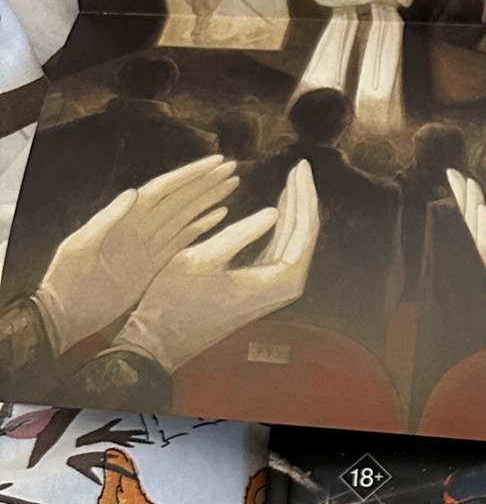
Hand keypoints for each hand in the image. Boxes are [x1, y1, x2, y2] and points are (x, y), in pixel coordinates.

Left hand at [32, 155, 238, 352]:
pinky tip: (220, 216)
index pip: (162, 190)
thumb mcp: (81, 246)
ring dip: (208, 200)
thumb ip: (107, 219)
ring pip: (184, 216)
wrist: (65, 312)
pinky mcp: (154, 264)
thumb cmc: (66, 279)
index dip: (189, 175)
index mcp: (124, 218)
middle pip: (178, 199)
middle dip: (205, 182)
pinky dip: (202, 227)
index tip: (214, 163)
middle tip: (232, 168)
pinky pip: (182, 241)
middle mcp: (139, 227)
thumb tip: (133, 192)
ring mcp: (148, 245)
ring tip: (231, 186)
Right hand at [113, 160, 320, 372]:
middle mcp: (287, 286)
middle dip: (303, 197)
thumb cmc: (175, 301)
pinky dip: (281, 225)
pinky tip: (279, 206)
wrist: (162, 338)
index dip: (304, 194)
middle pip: (305, 232)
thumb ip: (240, 234)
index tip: (300, 166)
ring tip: (292, 178)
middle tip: (300, 165)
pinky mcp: (264, 286)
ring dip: (293, 208)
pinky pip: (281, 250)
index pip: (305, 229)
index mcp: (280, 280)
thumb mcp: (203, 259)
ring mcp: (277, 288)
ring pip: (295, 241)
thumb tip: (273, 211)